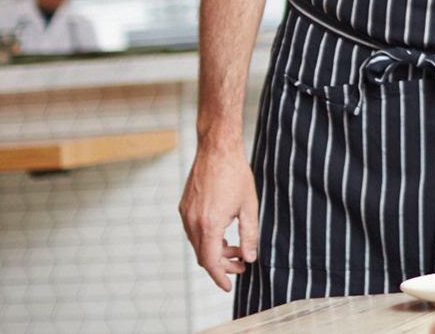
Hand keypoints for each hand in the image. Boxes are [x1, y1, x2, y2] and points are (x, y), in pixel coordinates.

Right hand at [179, 143, 259, 291]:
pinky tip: (223, 235)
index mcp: (209, 224)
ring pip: (198, 244)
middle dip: (221, 265)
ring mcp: (186, 214)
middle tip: (240, 266)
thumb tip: (250, 257)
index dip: (220, 276)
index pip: (210, 261)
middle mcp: (193, 221)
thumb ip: (250, 234)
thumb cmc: (236, 174)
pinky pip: (194, 231)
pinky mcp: (184, 206)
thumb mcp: (249, 206)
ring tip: (236, 249)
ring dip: (215, 251)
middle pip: (203, 255)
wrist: (217, 149)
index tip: (228, 286)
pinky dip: (207, 238)